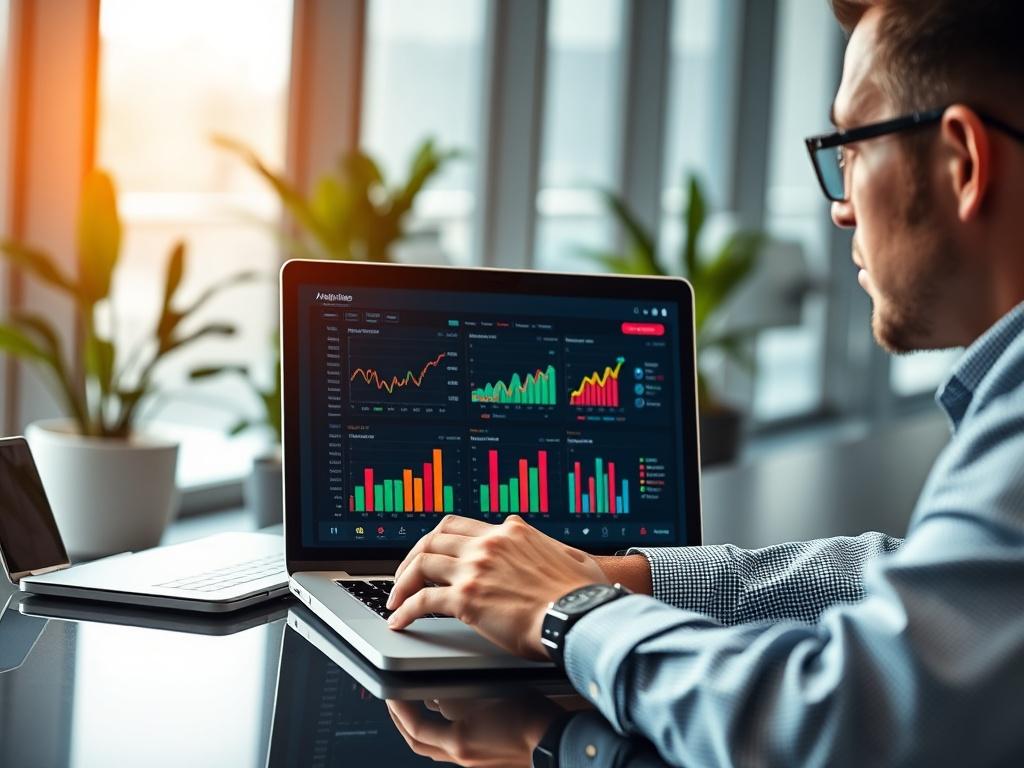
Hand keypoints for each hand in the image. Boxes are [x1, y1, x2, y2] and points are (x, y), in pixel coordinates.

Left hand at [386, 514, 607, 658]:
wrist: (580, 616)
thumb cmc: (582, 594)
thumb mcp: (571, 556)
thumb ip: (550, 547)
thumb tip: (546, 545)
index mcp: (510, 532)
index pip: (458, 525)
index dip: (437, 539)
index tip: (429, 554)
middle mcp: (488, 545)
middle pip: (433, 539)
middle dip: (412, 557)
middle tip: (404, 576)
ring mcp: (475, 569)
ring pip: (421, 565)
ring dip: (403, 582)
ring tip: (396, 599)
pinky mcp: (466, 599)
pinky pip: (423, 601)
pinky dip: (405, 610)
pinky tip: (400, 620)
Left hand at [386, 696, 563, 767]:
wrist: (552, 739)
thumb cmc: (526, 716)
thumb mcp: (486, 698)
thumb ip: (457, 698)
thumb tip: (436, 697)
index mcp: (458, 743)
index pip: (415, 730)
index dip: (399, 711)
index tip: (392, 693)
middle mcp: (461, 756)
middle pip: (419, 744)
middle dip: (402, 722)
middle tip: (395, 702)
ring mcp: (472, 760)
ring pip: (434, 747)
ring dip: (421, 728)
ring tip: (417, 706)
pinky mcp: (484, 758)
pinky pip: (452, 746)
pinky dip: (442, 731)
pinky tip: (449, 715)